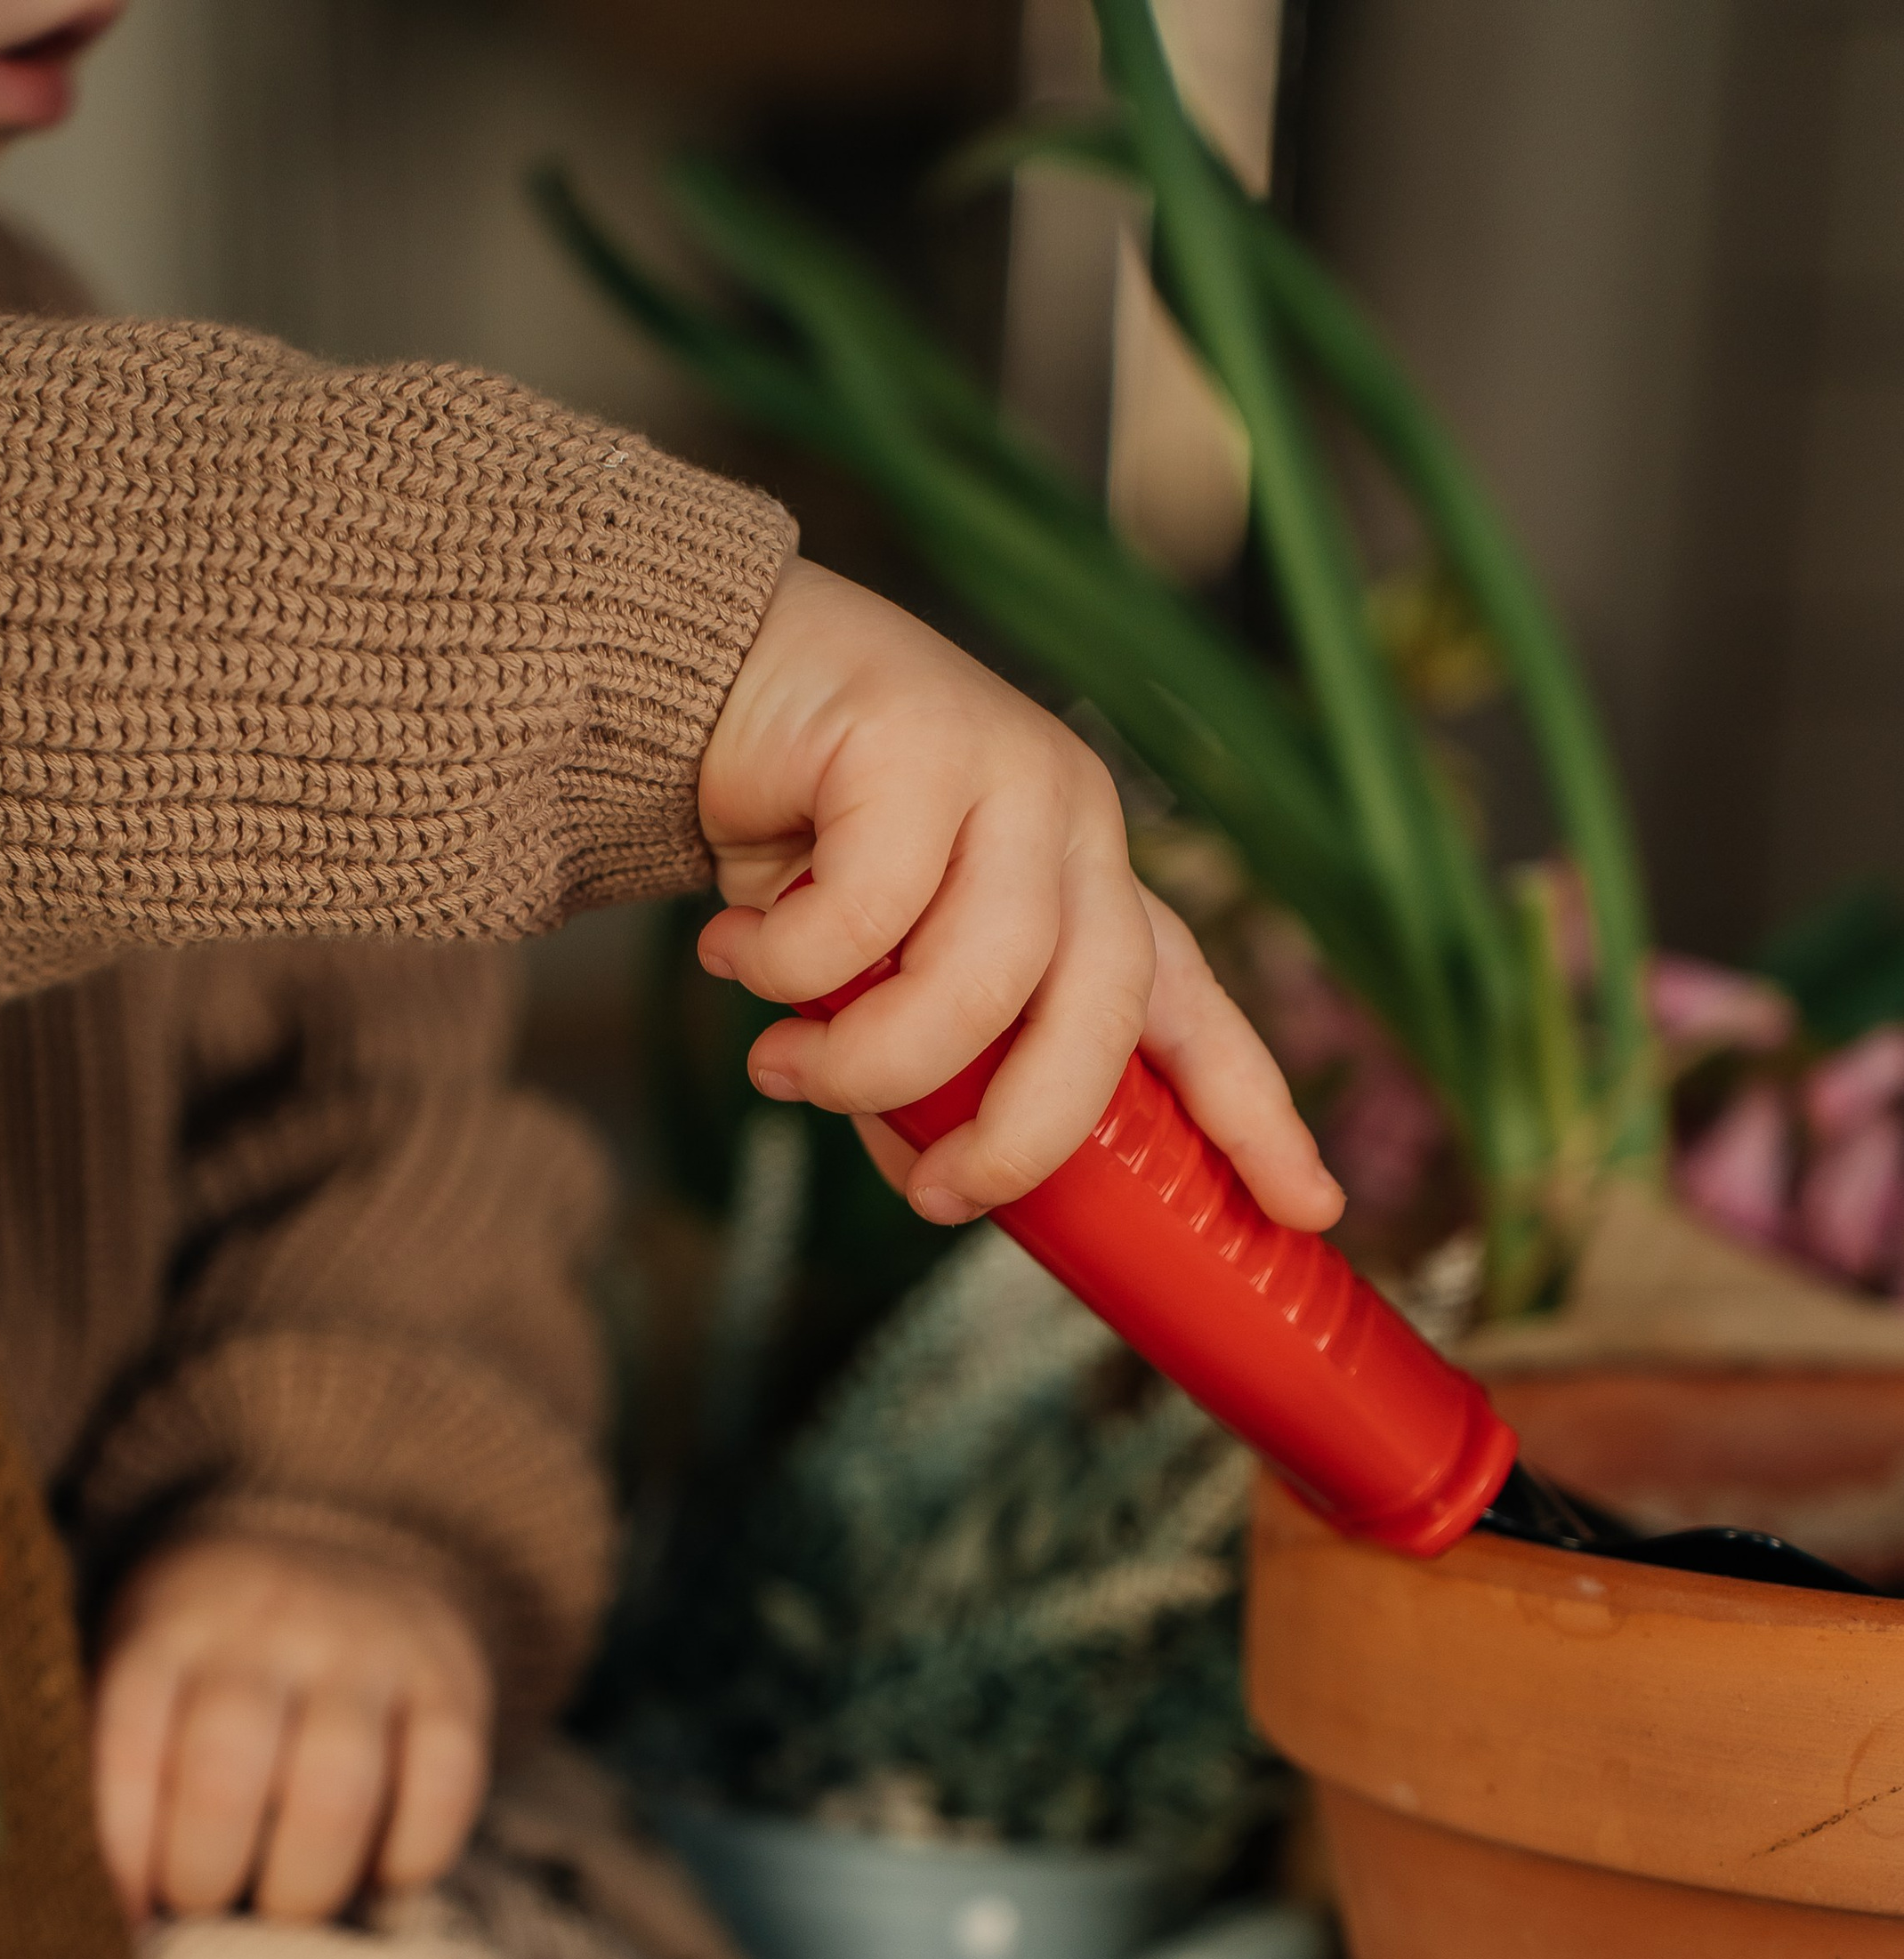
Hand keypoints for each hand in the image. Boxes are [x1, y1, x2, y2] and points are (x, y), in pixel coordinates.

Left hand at [92, 1538, 492, 1924]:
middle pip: (226, 1773)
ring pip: (336, 1789)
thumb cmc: (218, 1659)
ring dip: (303, 1886)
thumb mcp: (146, 1667)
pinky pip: (444, 1784)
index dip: (124, 1854)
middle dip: (207, 1879)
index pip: (128, 1749)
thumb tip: (91, 1908)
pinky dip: (411, 1858)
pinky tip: (382, 1879)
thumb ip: (117, 1762)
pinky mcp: (451, 1679)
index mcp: (166, 1628)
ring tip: (286, 1913)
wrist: (350, 1547)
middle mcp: (264, 1627)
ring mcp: (365, 1648)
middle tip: (207, 1914)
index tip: (130, 1920)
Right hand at [696, 555, 1340, 1236]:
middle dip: (1020, 1138)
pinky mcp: (927, 739)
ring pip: (981, 979)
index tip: (1312, 1209)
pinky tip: (736, 952)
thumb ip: (931, 1076)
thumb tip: (937, 1185)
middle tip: (938, 1198)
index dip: (1256, 1116)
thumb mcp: (881, 988)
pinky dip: (787, 965)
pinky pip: (867, 913)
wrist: (710, 685)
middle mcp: (1075, 833)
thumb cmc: (805, 848)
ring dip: (867, 1061)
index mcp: (1087, 897)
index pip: (1195, 1015)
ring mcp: (1013, 776)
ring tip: (782, 1064)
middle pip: (1098, 1020)